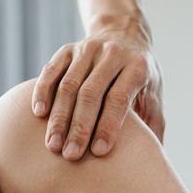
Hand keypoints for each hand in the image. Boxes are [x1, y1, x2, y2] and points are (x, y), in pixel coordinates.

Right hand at [31, 26, 164, 159]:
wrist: (124, 32)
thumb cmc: (140, 74)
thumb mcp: (154, 94)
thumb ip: (154, 123)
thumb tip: (152, 160)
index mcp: (137, 67)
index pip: (118, 98)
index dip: (108, 125)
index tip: (99, 152)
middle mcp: (112, 55)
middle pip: (90, 93)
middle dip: (79, 127)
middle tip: (70, 155)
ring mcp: (88, 49)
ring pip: (69, 85)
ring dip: (59, 117)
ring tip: (53, 145)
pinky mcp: (68, 49)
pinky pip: (52, 70)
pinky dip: (43, 92)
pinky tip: (38, 114)